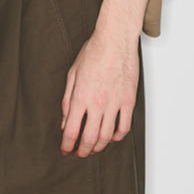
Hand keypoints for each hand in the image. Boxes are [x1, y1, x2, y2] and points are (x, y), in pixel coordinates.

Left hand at [60, 28, 138, 156]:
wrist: (115, 40)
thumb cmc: (94, 52)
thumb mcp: (72, 75)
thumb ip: (68, 100)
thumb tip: (65, 121)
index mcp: (80, 97)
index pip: (71, 131)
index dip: (67, 145)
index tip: (65, 149)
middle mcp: (97, 103)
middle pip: (89, 139)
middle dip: (82, 151)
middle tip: (79, 153)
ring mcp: (115, 103)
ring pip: (106, 137)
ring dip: (98, 147)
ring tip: (93, 148)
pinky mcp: (128, 101)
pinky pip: (124, 127)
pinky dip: (116, 137)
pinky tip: (110, 137)